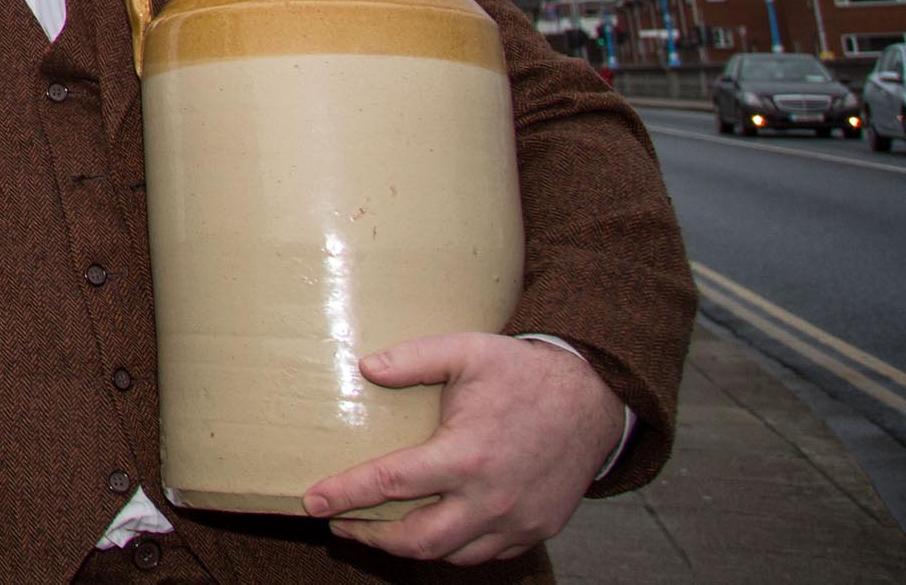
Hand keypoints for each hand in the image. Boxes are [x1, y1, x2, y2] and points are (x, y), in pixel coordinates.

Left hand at [302, 333, 627, 563]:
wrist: (593, 399)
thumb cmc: (524, 373)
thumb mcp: (467, 350)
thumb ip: (413, 359)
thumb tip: (365, 367)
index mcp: (467, 456)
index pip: (391, 484)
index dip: (346, 496)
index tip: (312, 501)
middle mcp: (491, 499)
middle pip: (417, 539)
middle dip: (370, 537)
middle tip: (340, 525)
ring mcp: (517, 521)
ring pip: (451, 555)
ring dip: (409, 548)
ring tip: (377, 529)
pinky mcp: (535, 530)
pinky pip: (484, 554)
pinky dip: (451, 549)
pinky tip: (430, 530)